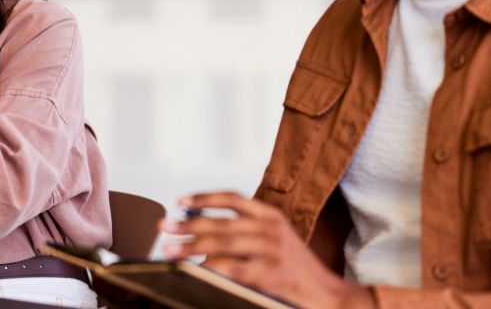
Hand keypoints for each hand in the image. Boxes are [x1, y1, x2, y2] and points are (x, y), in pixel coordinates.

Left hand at [162, 191, 373, 308]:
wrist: (326, 292)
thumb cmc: (294, 266)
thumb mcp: (275, 238)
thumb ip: (246, 230)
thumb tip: (201, 229)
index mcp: (271, 215)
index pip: (232, 198)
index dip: (204, 198)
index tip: (180, 202)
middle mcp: (271, 228)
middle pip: (222, 222)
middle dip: (188, 225)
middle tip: (164, 227)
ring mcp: (272, 250)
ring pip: (224, 244)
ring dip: (193, 247)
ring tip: (171, 250)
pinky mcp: (272, 273)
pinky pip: (235, 269)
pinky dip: (213, 268)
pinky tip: (196, 270)